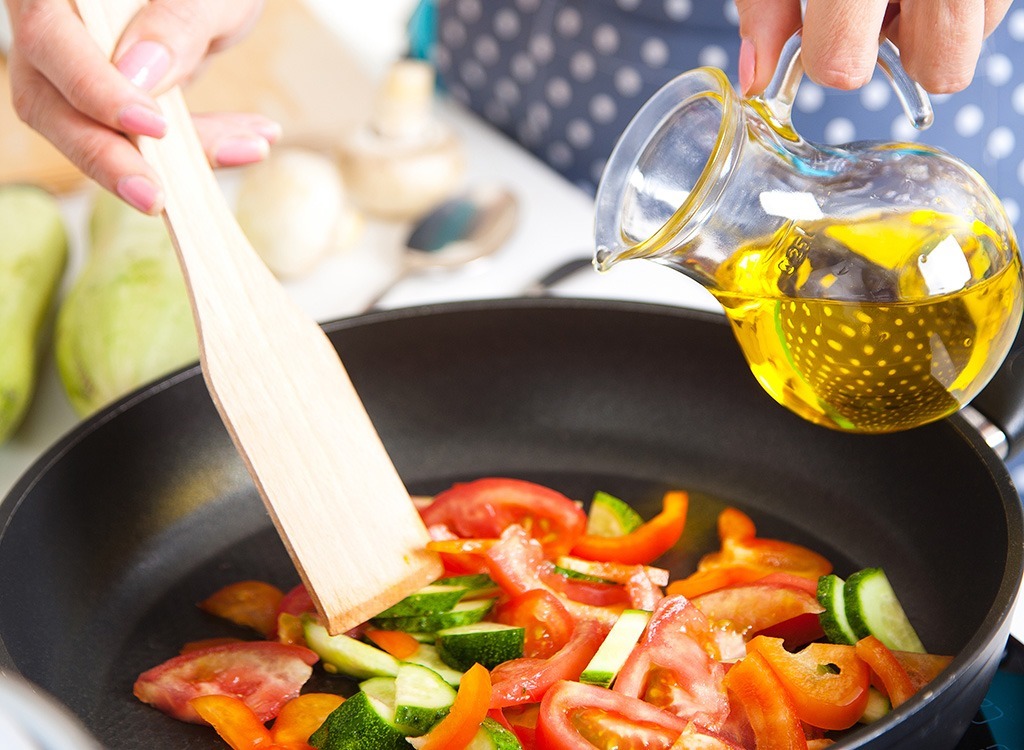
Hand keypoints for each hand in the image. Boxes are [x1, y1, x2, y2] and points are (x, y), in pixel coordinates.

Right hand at [4, 0, 275, 212]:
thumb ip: (177, 19)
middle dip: (108, 157)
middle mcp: (52, 24)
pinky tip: (249, 142)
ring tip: (247, 150)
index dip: (93, 89)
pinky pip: (138, 134)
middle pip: (48, 101)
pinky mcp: (113, 94)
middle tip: (157, 198)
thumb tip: (139, 72)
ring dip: (172, 159)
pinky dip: (198, 144)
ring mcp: (77, 64)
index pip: (48, 38)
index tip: (153, 126)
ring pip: (93, 130)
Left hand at [734, 0, 1012, 96]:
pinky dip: (963, 5)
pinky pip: (998, 7)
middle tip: (877, 21)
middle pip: (944, 67)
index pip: (844, 63)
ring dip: (939, 30)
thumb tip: (755, 82)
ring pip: (980, 38)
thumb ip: (766, 7)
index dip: (830, 59)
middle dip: (906, 57)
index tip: (823, 38)